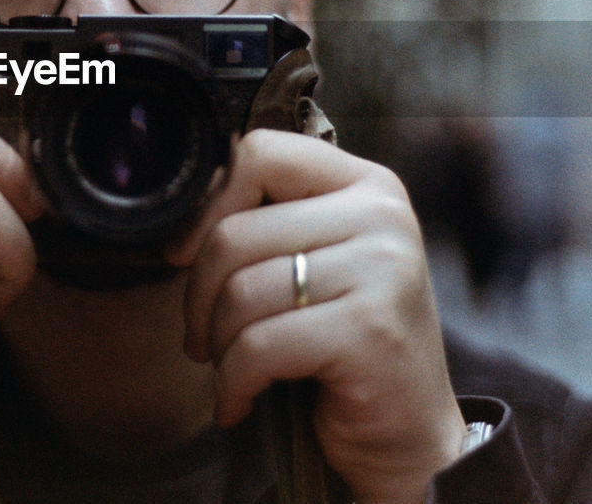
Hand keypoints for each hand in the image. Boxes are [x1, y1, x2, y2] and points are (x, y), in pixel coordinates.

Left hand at [167, 130, 465, 503]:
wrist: (410, 438)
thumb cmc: (349, 348)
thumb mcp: (319, 263)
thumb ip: (270, 223)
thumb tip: (181, 223)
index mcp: (368, 184)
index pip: (261, 152)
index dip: (208, 206)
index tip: (186, 255)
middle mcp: (382, 215)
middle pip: (235, 232)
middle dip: (199, 297)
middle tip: (204, 338)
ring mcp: (383, 270)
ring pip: (241, 293)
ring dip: (218, 347)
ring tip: (231, 371)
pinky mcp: (369, 331)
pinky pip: (259, 346)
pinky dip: (233, 383)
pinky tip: (239, 402)